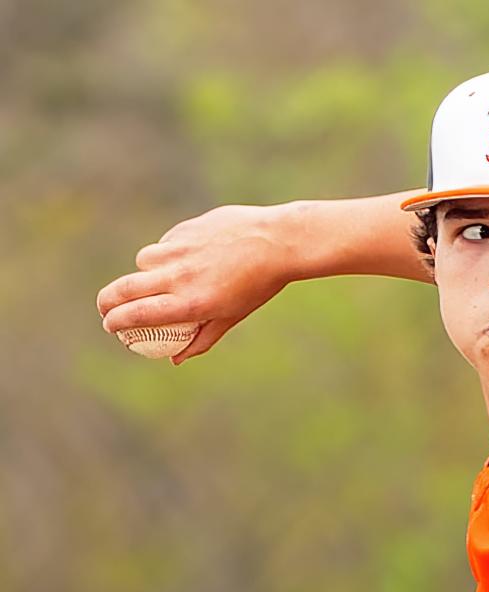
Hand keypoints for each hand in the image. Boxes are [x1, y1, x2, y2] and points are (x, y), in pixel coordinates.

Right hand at [97, 203, 294, 363]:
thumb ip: (202, 338)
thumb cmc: (258, 285)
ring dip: (144, 273)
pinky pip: (164, 244)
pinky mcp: (184, 230)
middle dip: (107, 301)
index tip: (110, 326)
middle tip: (105, 309)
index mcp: (191, 303)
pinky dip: (168, 254)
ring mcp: (180, 250)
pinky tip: (191, 256)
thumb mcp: (232, 316)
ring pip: (144, 262)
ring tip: (164, 280)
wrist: (277, 242)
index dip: (117, 321)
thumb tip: (175, 359)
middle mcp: (180, 277)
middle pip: (124, 288)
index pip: (138, 315)